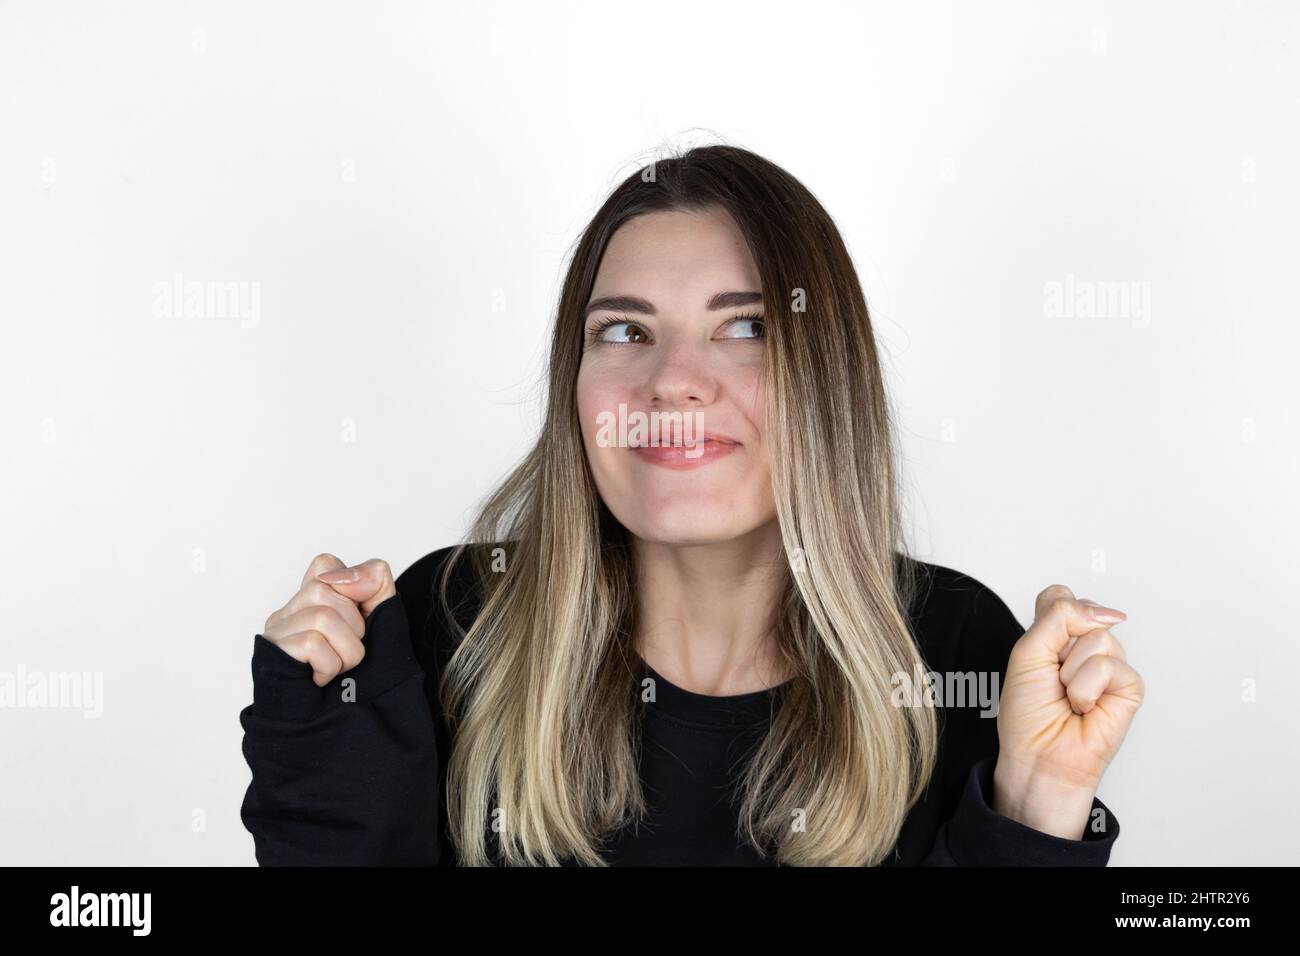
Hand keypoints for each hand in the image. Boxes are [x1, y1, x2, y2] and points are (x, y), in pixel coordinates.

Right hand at [260, 553, 397, 686]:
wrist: (355, 730)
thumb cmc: (364, 681)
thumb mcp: (381, 622)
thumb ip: (374, 583)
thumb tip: (346, 576)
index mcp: (312, 603)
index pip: (326, 565)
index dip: (353, 587)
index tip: (361, 620)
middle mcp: (288, 614)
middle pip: (327, 588)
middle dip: (354, 627)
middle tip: (347, 655)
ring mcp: (276, 634)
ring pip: (322, 615)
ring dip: (346, 651)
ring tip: (337, 671)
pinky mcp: (272, 656)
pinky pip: (312, 642)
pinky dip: (330, 666)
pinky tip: (321, 681)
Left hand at [992, 584, 1144, 837]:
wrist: (1040, 756)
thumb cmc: (1028, 713)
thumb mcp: (1027, 651)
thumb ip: (1059, 616)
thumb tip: (1102, 611)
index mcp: (1056, 637)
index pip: (1062, 597)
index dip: (1055, 612)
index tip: (1044, 643)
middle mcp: (1084, 648)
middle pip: (1083, 612)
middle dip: (1059, 647)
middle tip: (1054, 677)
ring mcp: (1108, 665)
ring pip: (1099, 637)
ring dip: (1072, 671)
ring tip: (1068, 695)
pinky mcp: (1129, 687)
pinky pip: (1111, 666)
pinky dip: (1087, 688)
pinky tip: (1084, 706)